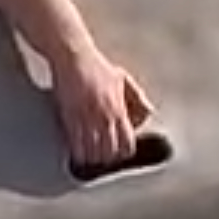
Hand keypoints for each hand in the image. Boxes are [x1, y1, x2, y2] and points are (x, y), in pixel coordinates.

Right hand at [48, 42, 155, 172]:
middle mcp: (104, 116)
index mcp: (119, 109)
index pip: (128, 142)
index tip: (121, 154)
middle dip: (109, 158)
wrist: (73, 58)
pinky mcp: (70, 117)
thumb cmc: (97, 67)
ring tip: (92, 161)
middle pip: (110, 150)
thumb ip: (138, 97)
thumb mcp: (123, 79)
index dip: (125, 152)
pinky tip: (78, 156)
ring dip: (93, 159)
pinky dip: (78, 153)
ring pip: (93, 150)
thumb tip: (149, 112)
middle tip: (105, 160)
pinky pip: (75, 143)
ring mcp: (86, 118)